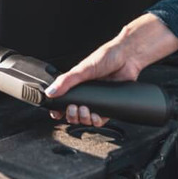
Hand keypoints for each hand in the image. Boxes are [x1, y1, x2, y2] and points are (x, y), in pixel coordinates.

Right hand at [44, 13, 177, 126]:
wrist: (127, 57)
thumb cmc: (106, 58)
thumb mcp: (82, 69)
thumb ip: (66, 81)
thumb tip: (50, 92)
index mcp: (76, 85)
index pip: (63, 102)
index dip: (58, 110)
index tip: (56, 113)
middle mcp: (86, 94)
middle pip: (73, 114)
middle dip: (71, 115)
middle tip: (73, 108)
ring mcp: (97, 100)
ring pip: (86, 119)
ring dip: (83, 119)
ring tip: (85, 110)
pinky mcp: (108, 105)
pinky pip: (101, 119)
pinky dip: (97, 121)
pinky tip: (96, 115)